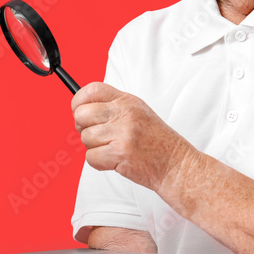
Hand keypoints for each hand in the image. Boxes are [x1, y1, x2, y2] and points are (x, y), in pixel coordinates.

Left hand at [71, 82, 196, 192]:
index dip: (79, 101)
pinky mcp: (120, 153)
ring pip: (85, 137)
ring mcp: (122, 132)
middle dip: (82, 128)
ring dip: (94, 147)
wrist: (175, 164)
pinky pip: (91, 157)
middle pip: (82, 114)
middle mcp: (125, 113)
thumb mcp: (138, 113)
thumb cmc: (156, 142)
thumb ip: (113, 108)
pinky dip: (99, 162)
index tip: (79, 111)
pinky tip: (114, 160)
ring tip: (111, 149)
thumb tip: (82, 110)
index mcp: (127, 101)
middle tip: (96, 136)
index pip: (92, 90)